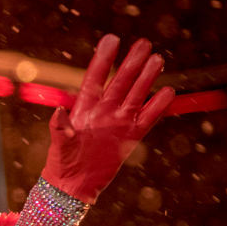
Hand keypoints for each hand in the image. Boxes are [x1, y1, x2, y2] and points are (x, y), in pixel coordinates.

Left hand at [42, 34, 175, 203]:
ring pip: (136, 95)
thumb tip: (59, 111)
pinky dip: (158, 106)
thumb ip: (59, 128)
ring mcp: (118, 122)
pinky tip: (168, 92)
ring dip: (147, 79)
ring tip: (158, 60)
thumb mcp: (58, 145)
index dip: (103, 60)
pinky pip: (148, 118)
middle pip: (120, 82)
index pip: (95, 79)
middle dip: (131, 63)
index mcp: (83, 108)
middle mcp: (104, 111)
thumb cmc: (61, 163)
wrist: (73, 185)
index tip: (112, 39)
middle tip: (144, 44)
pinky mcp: (131, 137)